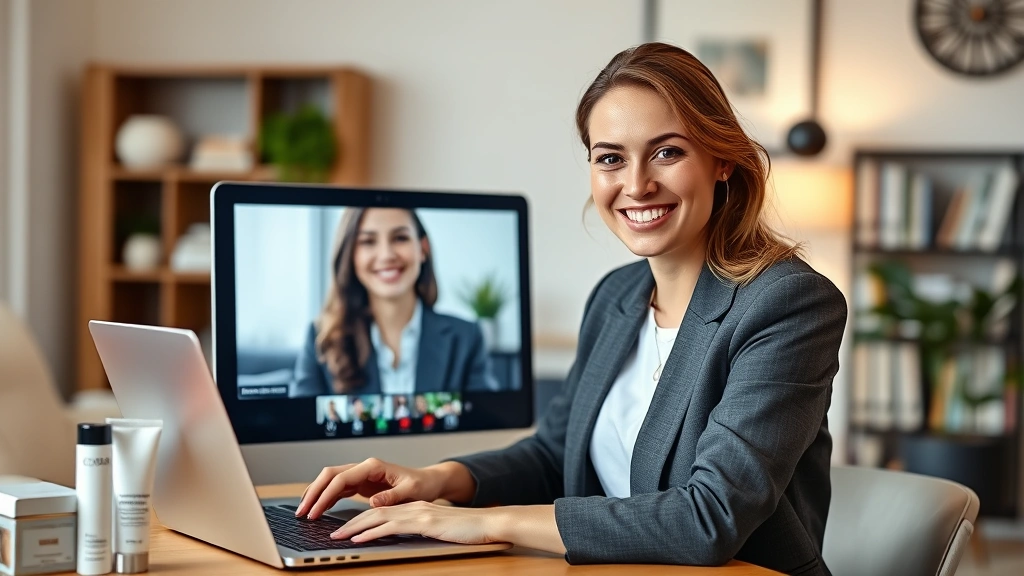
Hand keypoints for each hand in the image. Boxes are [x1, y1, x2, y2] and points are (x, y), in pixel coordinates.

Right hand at [295, 458, 447, 518]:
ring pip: (331, 481)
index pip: (341, 478)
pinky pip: (338, 489)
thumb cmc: (422, 485)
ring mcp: (361, 474)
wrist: (428, 481)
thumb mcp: (411, 491)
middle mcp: (364, 467)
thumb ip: (392, 496)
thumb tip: (373, 502)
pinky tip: (318, 509)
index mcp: (373, 466)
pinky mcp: (361, 483)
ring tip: (304, 512)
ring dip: (316, 495)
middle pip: (330, 475)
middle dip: (313, 492)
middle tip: (301, 512)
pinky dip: (326, 498)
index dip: (325, 495)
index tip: (315, 511)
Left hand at [331, 501, 504, 545]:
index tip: (343, 529)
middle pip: (373, 512)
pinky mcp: (423, 522)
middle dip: (350, 522)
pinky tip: (360, 538)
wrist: (490, 523)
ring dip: (354, 527)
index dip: (359, 520)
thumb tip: (402, 539)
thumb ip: (420, 530)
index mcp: (415, 509)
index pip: (381, 512)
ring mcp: (418, 513)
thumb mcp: (438, 529)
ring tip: (337, 536)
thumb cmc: (468, 530)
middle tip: (332, 532)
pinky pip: (391, 527)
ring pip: (377, 517)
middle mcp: (413, 508)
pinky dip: (372, 532)